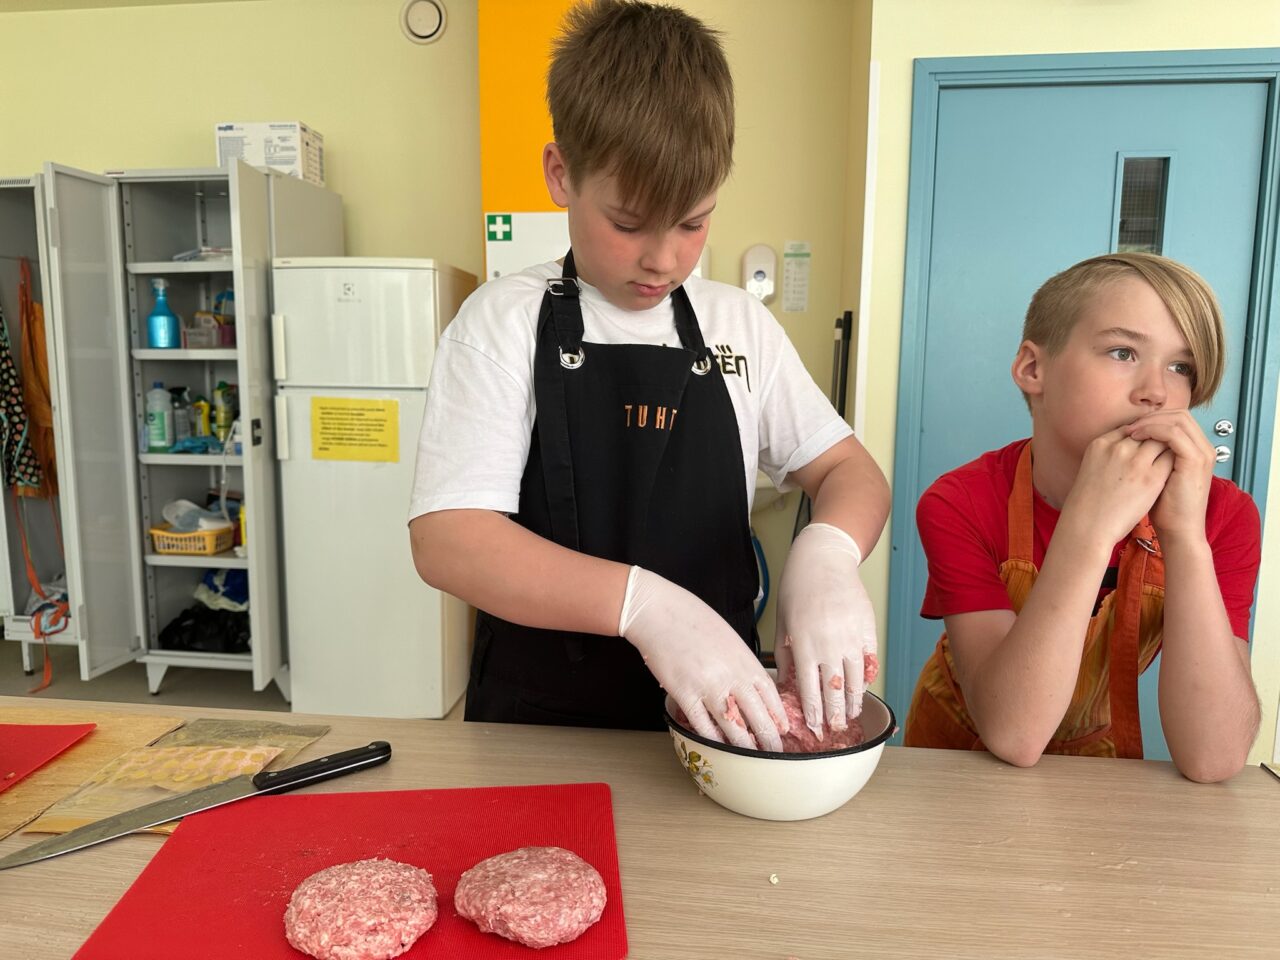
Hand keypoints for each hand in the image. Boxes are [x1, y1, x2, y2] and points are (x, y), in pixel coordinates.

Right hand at [618, 567, 786, 750]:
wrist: (660, 611)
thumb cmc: (693, 619)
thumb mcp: (729, 638)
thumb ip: (742, 663)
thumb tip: (750, 686)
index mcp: (746, 661)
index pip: (772, 698)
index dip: (779, 718)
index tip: (782, 731)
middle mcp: (732, 678)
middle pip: (759, 719)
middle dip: (769, 741)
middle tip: (773, 753)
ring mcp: (709, 688)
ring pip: (734, 729)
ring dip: (744, 747)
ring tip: (750, 757)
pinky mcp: (685, 695)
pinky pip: (703, 726)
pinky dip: (713, 739)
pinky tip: (719, 747)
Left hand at [774, 522, 877, 735]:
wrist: (824, 560)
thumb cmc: (797, 589)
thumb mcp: (783, 623)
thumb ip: (786, 656)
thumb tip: (785, 686)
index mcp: (804, 645)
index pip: (809, 690)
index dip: (814, 713)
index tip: (816, 728)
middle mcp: (829, 644)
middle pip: (835, 691)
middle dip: (835, 715)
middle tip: (835, 730)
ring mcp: (851, 637)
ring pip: (856, 680)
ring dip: (854, 701)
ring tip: (851, 713)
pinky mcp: (868, 628)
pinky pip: (870, 660)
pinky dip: (867, 677)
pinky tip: (862, 687)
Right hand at [1061, 426, 1173, 545]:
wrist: (1087, 526)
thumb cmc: (1087, 502)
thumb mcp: (1090, 468)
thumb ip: (1107, 455)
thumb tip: (1127, 448)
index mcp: (1100, 443)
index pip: (1129, 428)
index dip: (1140, 435)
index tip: (1145, 444)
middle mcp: (1118, 448)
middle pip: (1147, 430)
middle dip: (1156, 438)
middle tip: (1163, 448)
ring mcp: (1136, 462)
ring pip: (1161, 441)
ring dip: (1167, 448)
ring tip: (1171, 458)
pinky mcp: (1151, 478)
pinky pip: (1170, 459)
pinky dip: (1174, 461)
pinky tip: (1173, 470)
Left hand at [1125, 410, 1214, 542]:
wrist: (1178, 531)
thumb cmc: (1163, 507)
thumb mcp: (1157, 475)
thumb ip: (1151, 456)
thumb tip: (1128, 439)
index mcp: (1196, 450)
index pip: (1176, 419)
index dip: (1152, 418)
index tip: (1129, 426)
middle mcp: (1203, 448)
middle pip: (1179, 414)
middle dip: (1151, 416)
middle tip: (1129, 426)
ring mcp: (1202, 453)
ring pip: (1177, 419)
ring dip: (1150, 422)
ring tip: (1130, 432)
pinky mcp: (1195, 461)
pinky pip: (1174, 433)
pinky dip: (1153, 431)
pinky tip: (1136, 438)